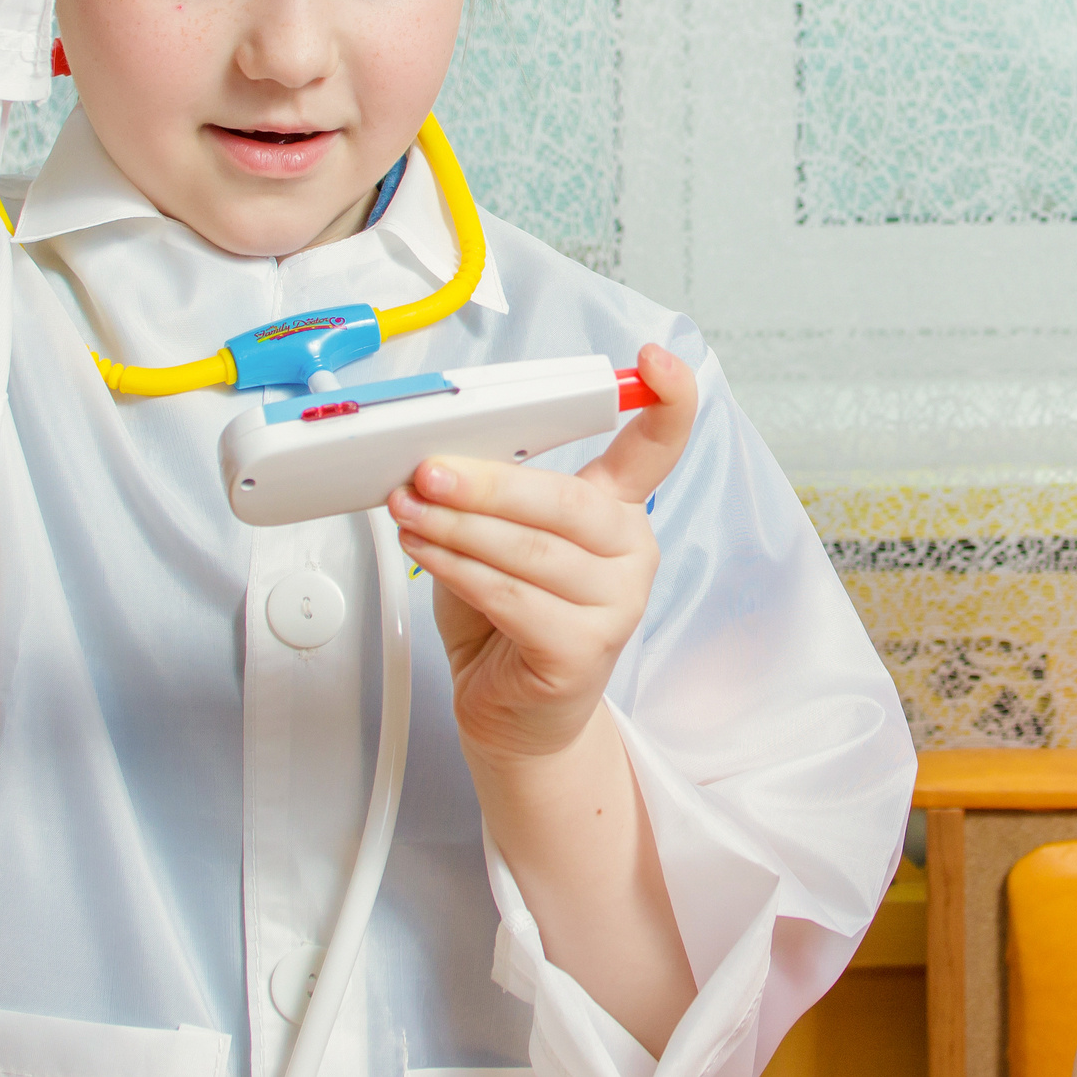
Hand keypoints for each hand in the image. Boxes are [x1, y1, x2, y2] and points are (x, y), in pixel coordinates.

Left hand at [387, 345, 696, 768]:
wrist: (514, 715)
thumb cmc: (503, 621)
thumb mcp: (497, 541)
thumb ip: (489, 499)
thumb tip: (440, 459)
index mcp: (617, 511)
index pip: (657, 446)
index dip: (668, 399)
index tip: (655, 361)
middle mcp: (630, 552)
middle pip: (566, 501)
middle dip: (488, 482)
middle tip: (428, 470)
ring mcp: (616, 605)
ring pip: (530, 550)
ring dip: (457, 527)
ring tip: (408, 511)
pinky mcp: (584, 651)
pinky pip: (513, 598)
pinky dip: (461, 571)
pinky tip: (427, 552)